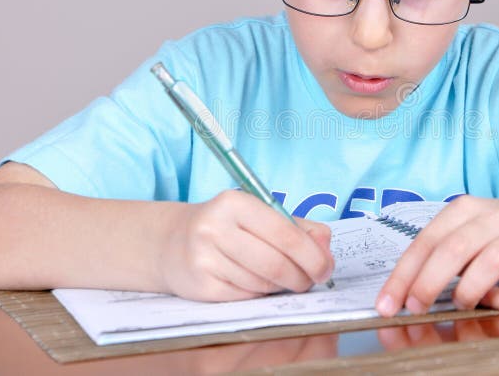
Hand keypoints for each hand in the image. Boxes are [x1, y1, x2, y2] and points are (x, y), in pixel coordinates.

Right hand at [159, 189, 333, 301]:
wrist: (172, 242)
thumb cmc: (228, 227)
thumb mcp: (261, 215)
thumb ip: (299, 228)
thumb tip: (326, 249)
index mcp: (235, 203)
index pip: (286, 234)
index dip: (312, 256)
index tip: (325, 268)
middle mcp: (215, 228)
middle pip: (276, 264)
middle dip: (301, 278)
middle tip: (310, 281)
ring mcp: (204, 258)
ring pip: (262, 283)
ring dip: (280, 286)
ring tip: (280, 278)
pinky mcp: (200, 285)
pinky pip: (246, 297)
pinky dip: (260, 294)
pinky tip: (256, 283)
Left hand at [375, 194, 498, 314]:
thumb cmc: (498, 233)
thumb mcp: (465, 230)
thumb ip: (439, 253)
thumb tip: (406, 293)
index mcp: (465, 208)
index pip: (427, 241)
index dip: (404, 275)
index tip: (388, 303)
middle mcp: (495, 217)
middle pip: (454, 249)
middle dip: (428, 284)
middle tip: (416, 308)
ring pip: (489, 264)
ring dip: (467, 292)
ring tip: (462, 303)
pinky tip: (495, 301)